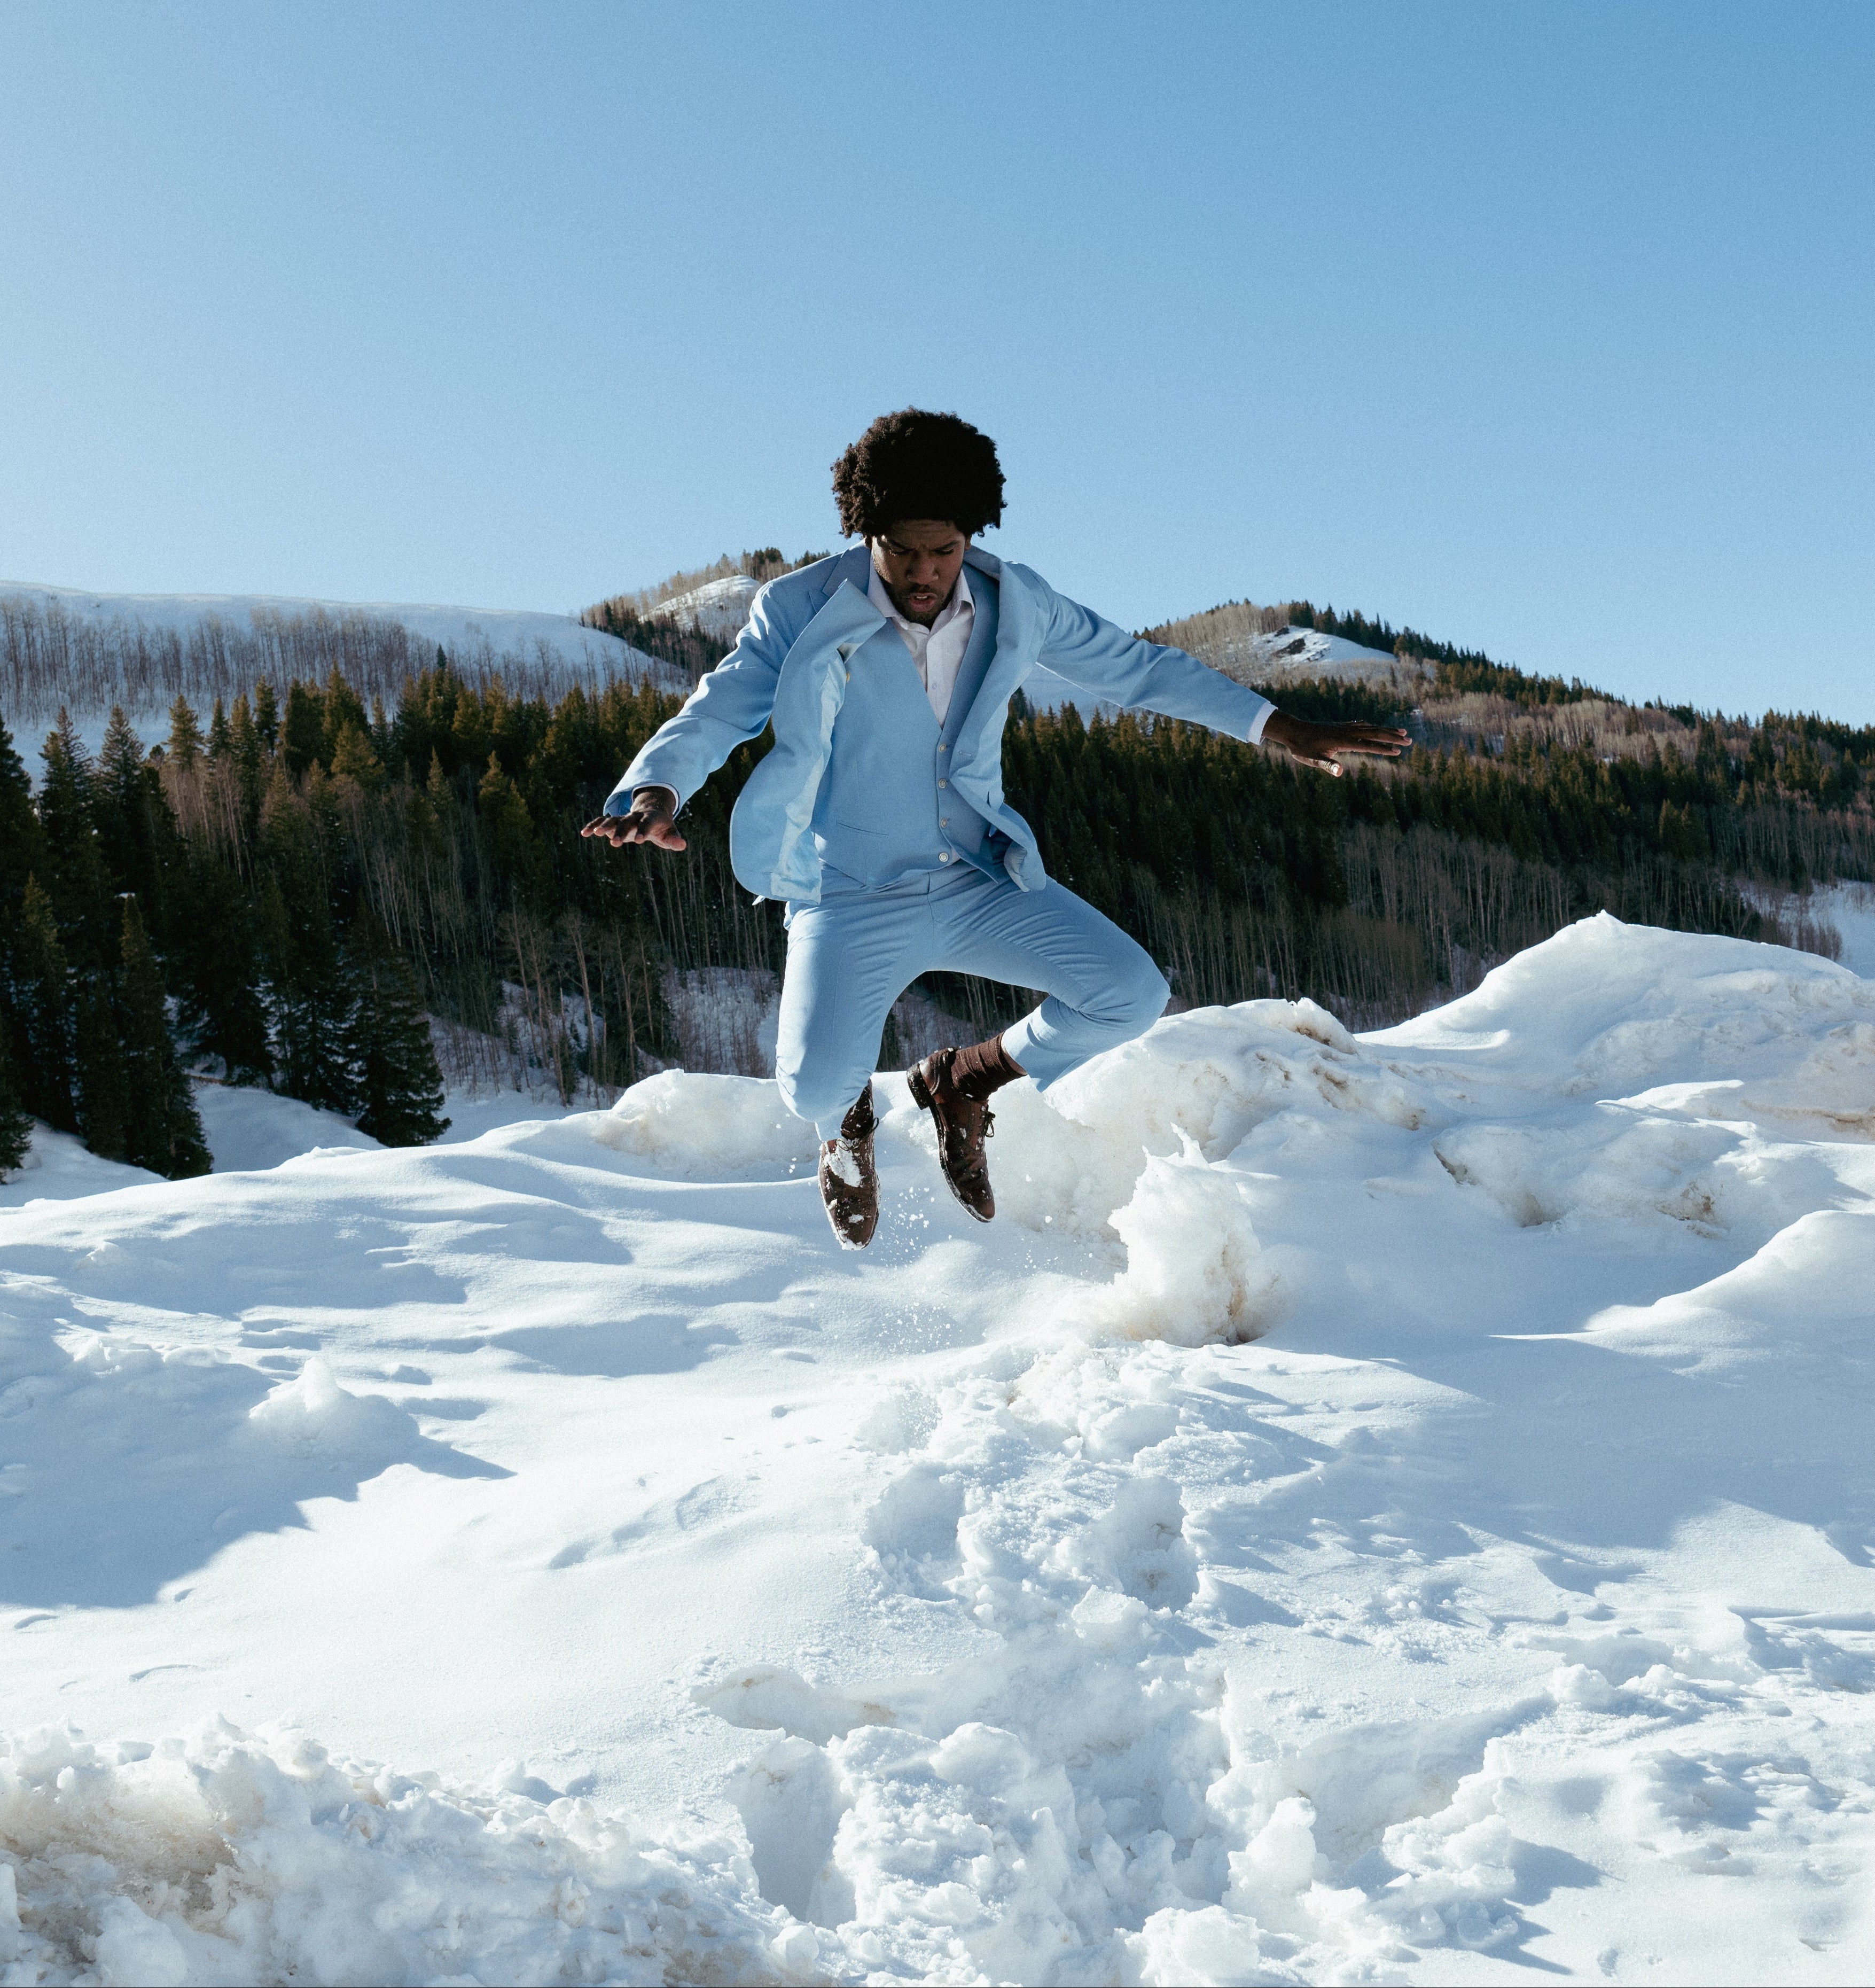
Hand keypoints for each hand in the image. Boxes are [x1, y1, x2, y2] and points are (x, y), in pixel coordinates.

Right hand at [580, 786, 686, 850]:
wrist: (651, 811)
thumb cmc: (662, 826)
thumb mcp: (670, 832)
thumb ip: (674, 839)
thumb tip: (682, 844)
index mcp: (650, 818)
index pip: (647, 824)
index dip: (644, 831)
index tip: (639, 840)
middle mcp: (635, 816)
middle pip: (627, 822)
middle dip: (621, 831)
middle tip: (615, 844)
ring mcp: (623, 818)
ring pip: (613, 820)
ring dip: (604, 826)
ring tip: (595, 834)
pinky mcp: (614, 821)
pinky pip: (602, 821)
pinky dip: (593, 825)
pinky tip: (584, 833)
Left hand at [1261, 711, 1409, 778]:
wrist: (1293, 730)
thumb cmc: (1302, 748)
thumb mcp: (1313, 760)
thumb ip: (1327, 765)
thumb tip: (1340, 772)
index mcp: (1344, 741)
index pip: (1368, 746)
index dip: (1384, 748)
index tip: (1398, 751)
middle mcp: (1347, 732)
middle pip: (1375, 734)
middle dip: (1393, 737)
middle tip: (1410, 740)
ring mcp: (1345, 727)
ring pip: (1371, 728)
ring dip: (1387, 730)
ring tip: (1402, 732)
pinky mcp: (1341, 726)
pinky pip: (1362, 725)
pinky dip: (1373, 726)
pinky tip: (1375, 727)